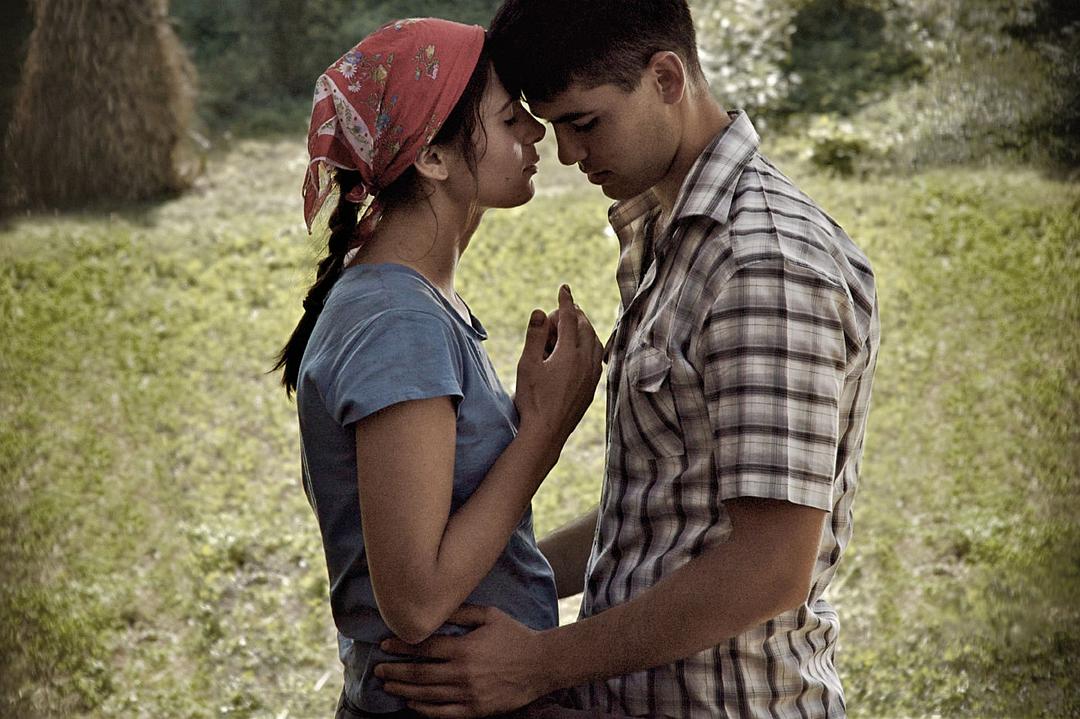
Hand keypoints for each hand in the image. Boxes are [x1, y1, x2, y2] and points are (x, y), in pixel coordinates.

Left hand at [377, 605, 549, 717]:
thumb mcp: (489, 616)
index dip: (401, 647)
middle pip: (420, 674)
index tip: (385, 645)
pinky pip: (443, 713)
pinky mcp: (476, 710)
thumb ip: (461, 612)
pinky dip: (424, 709)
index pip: (424, 648)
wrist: (541, 664)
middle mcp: (463, 673)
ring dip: (404, 689)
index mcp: (464, 648)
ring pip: (427, 695)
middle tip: (378, 669)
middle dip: (396, 671)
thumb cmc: (515, 635)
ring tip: (388, 685)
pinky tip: (411, 703)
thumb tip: (435, 608)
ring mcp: (468, 694)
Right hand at [515, 285, 602, 448]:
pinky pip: (596, 358)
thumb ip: (535, 336)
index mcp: (570, 354)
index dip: (565, 302)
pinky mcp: (592, 388)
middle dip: (575, 315)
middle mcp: (586, 362)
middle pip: (586, 328)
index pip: (570, 319)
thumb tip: (542, 311)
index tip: (564, 288)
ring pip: (595, 343)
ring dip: (584, 330)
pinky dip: (589, 345)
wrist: (546, 433)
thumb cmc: (532, 399)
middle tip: (561, 311)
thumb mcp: (527, 364)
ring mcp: (591, 376)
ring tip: (571, 327)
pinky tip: (580, 350)